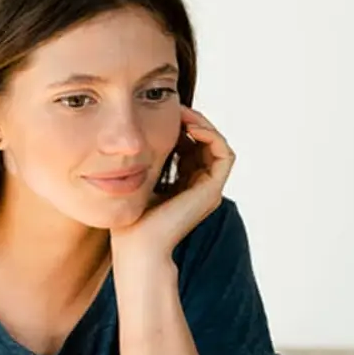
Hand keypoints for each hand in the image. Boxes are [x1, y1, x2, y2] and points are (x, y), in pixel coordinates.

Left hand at [110, 106, 234, 269]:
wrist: (136, 247)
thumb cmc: (129, 221)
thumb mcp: (137, 182)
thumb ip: (146, 162)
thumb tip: (137, 138)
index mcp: (185, 187)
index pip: (191, 147)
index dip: (181, 127)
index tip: (164, 113)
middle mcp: (201, 188)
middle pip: (206, 144)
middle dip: (192, 122)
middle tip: (175, 108)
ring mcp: (209, 190)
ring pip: (218, 146)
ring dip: (203, 125)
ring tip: (183, 114)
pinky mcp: (212, 191)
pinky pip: (224, 154)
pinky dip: (211, 136)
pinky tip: (190, 127)